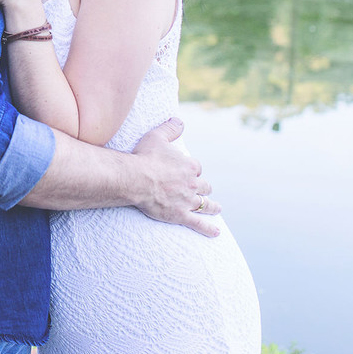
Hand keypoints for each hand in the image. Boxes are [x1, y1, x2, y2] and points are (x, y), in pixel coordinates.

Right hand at [131, 117, 220, 237]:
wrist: (135, 178)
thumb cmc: (144, 157)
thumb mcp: (156, 137)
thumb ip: (170, 128)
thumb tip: (179, 121)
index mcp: (190, 166)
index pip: (197, 168)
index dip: (192, 170)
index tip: (186, 172)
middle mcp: (193, 184)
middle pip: (204, 186)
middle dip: (203, 187)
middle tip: (203, 189)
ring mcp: (188, 200)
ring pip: (205, 204)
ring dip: (212, 206)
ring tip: (217, 208)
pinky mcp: (180, 215)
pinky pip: (198, 223)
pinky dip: (208, 228)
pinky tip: (216, 232)